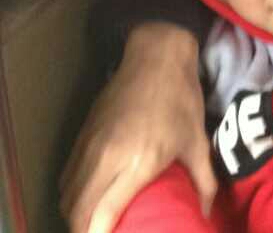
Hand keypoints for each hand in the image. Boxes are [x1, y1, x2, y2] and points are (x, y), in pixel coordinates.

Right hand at [59, 23, 215, 232]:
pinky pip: (66, 177)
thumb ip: (204, 181)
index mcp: (138, 162)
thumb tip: (206, 213)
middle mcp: (107, 158)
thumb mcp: (198, 142)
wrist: (156, 58)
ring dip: (76, 215)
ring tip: (94, 223)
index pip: (102, 214)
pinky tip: (86, 201)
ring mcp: (90, 147)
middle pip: (79, 211)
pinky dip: (71, 195)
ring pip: (67, 196)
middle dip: (85, 231)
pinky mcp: (81, 136)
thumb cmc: (181, 100)